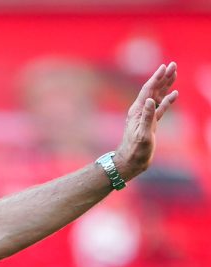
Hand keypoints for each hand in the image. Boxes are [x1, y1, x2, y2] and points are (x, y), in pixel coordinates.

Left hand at [116, 62, 178, 180]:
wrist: (130, 161)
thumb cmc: (135, 150)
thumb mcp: (143, 134)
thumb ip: (147, 117)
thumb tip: (149, 100)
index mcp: (137, 111)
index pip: (148, 90)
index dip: (156, 78)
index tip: (164, 67)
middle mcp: (140, 111)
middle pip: (153, 89)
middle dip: (163, 77)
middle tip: (173, 65)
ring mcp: (146, 116)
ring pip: (158, 96)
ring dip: (166, 85)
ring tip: (175, 74)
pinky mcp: (151, 123)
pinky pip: (161, 108)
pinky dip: (168, 100)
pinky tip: (175, 94)